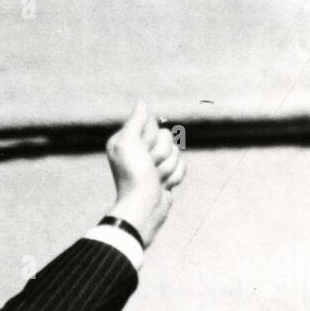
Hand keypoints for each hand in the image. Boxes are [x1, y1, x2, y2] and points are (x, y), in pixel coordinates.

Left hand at [104, 101, 185, 248]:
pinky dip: (174, 177)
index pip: (152, 122)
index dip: (150, 136)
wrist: (144, 207)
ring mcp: (154, 164)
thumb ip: (135, 121)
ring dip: (167, 167)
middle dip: (160, 153)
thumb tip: (141, 103)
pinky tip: (163, 186)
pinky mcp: (165, 176)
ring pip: (176, 152)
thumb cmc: (133, 176)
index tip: (141, 151)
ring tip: (154, 179)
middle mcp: (140, 150)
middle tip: (148, 167)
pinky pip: (182, 167)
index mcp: (127, 140)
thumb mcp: (128, 143)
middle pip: (167, 136)